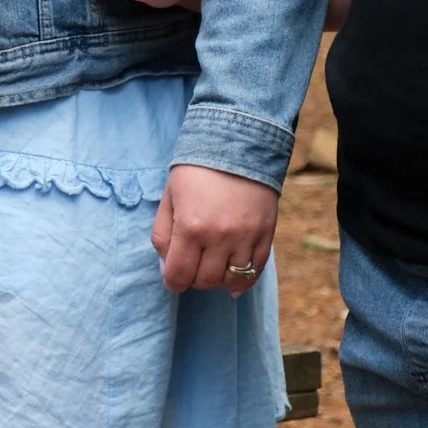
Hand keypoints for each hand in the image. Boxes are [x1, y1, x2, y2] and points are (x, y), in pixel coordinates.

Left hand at [152, 163, 279, 294]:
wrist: (237, 145)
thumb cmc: (196, 170)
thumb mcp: (169, 197)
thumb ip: (162, 233)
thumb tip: (166, 265)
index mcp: (190, 227)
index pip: (178, 275)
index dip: (172, 282)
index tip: (173, 278)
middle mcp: (219, 237)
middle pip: (204, 281)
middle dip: (193, 278)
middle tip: (192, 264)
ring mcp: (245, 238)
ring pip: (230, 280)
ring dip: (217, 278)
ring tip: (212, 265)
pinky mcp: (265, 236)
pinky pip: (255, 271)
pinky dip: (242, 281)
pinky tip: (232, 280)